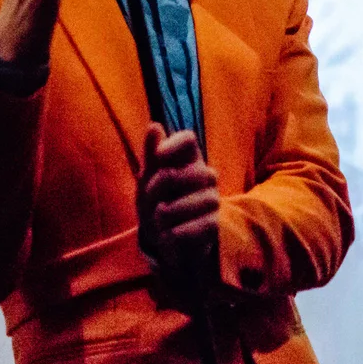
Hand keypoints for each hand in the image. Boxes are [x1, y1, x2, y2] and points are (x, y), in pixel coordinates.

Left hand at [138, 123, 219, 281]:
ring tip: (159, 220)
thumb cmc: (157, 200)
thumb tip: (154, 126)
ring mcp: (212, 200)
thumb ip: (152, 153)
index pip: (188, 139)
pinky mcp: (214, 225)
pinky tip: (167, 234)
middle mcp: (205, 176)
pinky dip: (175, 233)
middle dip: (157, 189)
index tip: (158, 158)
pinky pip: (195, 227)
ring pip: (189, 203)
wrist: (164, 238)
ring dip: (166, 214)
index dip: (172, 146)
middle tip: (150, 200)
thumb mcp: (148, 178)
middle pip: (181, 173)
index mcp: (188, 159)